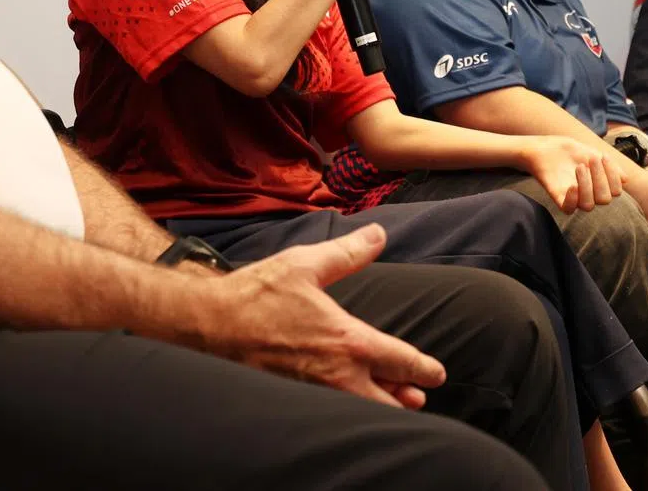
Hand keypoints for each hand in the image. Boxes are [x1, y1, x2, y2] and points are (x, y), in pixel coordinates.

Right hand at [188, 224, 444, 407]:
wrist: (211, 326)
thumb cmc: (258, 294)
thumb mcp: (306, 264)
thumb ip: (348, 252)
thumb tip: (378, 234)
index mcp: (347, 341)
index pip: (400, 362)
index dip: (423, 369)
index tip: (436, 374)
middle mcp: (338, 376)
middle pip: (388, 402)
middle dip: (405, 397)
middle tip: (418, 395)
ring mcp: (316, 394)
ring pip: (361, 412)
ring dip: (380, 407)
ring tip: (393, 404)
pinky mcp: (296, 401)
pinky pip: (333, 414)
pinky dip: (349, 410)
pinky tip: (347, 403)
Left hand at [522, 137, 623, 213]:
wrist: (545, 147)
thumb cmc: (569, 151)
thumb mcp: (591, 153)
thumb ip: (608, 165)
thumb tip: (625, 179)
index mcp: (600, 185)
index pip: (616, 190)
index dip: (613, 175)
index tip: (603, 156)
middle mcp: (589, 194)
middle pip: (605, 199)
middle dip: (600, 178)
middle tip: (589, 160)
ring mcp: (574, 197)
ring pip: (589, 206)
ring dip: (587, 186)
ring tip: (579, 167)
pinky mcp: (558, 198)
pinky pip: (568, 209)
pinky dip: (572, 199)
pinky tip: (571, 185)